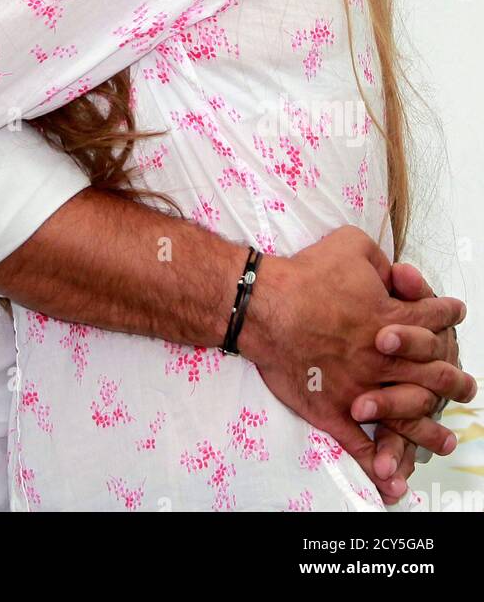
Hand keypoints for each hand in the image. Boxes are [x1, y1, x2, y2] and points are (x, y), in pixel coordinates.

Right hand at [240, 226, 475, 501]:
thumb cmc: (305, 274)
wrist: (263, 305)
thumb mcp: (350, 245)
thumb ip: (379, 259)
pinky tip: (391, 482)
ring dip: (429, 432)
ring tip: (445, 441)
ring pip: (405, 416)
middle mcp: (383, 359)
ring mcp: (360, 388)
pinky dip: (378, 466)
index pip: (433, 319)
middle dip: (454, 381)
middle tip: (466, 387)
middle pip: (432, 375)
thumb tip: (395, 272)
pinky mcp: (334, 410)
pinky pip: (361, 446)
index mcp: (390, 319)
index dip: (448, 315)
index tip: (455, 315)